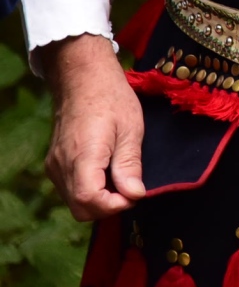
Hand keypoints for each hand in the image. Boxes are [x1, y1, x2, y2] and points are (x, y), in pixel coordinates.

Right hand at [43, 35, 144, 219]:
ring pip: (74, 202)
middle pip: (81, 208)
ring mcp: (54, 165)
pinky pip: (70, 189)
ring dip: (100, 200)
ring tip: (122, 178)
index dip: (115, 205)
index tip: (135, 194)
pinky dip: (90, 190)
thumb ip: (130, 164)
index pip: (89, 200)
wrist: (82, 78)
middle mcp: (62, 165)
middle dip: (109, 207)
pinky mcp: (54, 163)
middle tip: (132, 189)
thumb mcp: (131, 128)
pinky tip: (108, 173)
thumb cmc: (111, 98)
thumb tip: (134, 195)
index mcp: (82, 155)